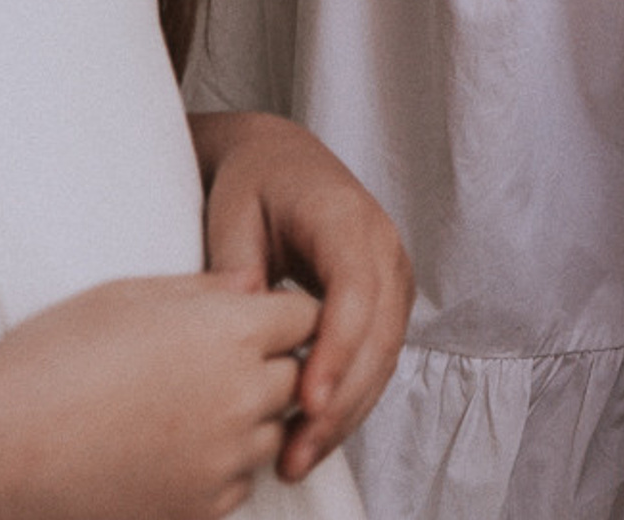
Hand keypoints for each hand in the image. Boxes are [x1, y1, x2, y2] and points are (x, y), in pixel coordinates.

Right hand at [0, 270, 317, 519]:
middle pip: (294, 376)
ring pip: (270, 433)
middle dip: (268, 367)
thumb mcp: (132, 296)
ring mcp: (221, 460)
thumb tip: (255, 287)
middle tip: (214, 368)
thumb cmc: (54, 359)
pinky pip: (238, 485)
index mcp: (233, 332)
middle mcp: (241, 396)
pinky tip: (171, 455)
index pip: (306, 314)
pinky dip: (219, 471)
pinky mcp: (197, 511)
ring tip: (187, 413)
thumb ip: (208, 289)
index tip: (251, 322)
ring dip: (248, 422)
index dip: (279, 315)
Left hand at [195, 110, 414, 477]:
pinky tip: (314, 435)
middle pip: (379, 331)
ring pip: (385, 352)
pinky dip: (351, 399)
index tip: (307, 401)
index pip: (355, 288)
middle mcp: (382, 244)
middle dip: (342, 399)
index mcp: (346, 217)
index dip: (337, 347)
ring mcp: (390, 272)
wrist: (280, 161)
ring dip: (348, 411)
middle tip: (294, 455)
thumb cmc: (253, 185)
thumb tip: (245, 314)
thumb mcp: (232, 212)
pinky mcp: (385, 300)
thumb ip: (238, 262)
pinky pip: (379, 355)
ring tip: (298, 461)